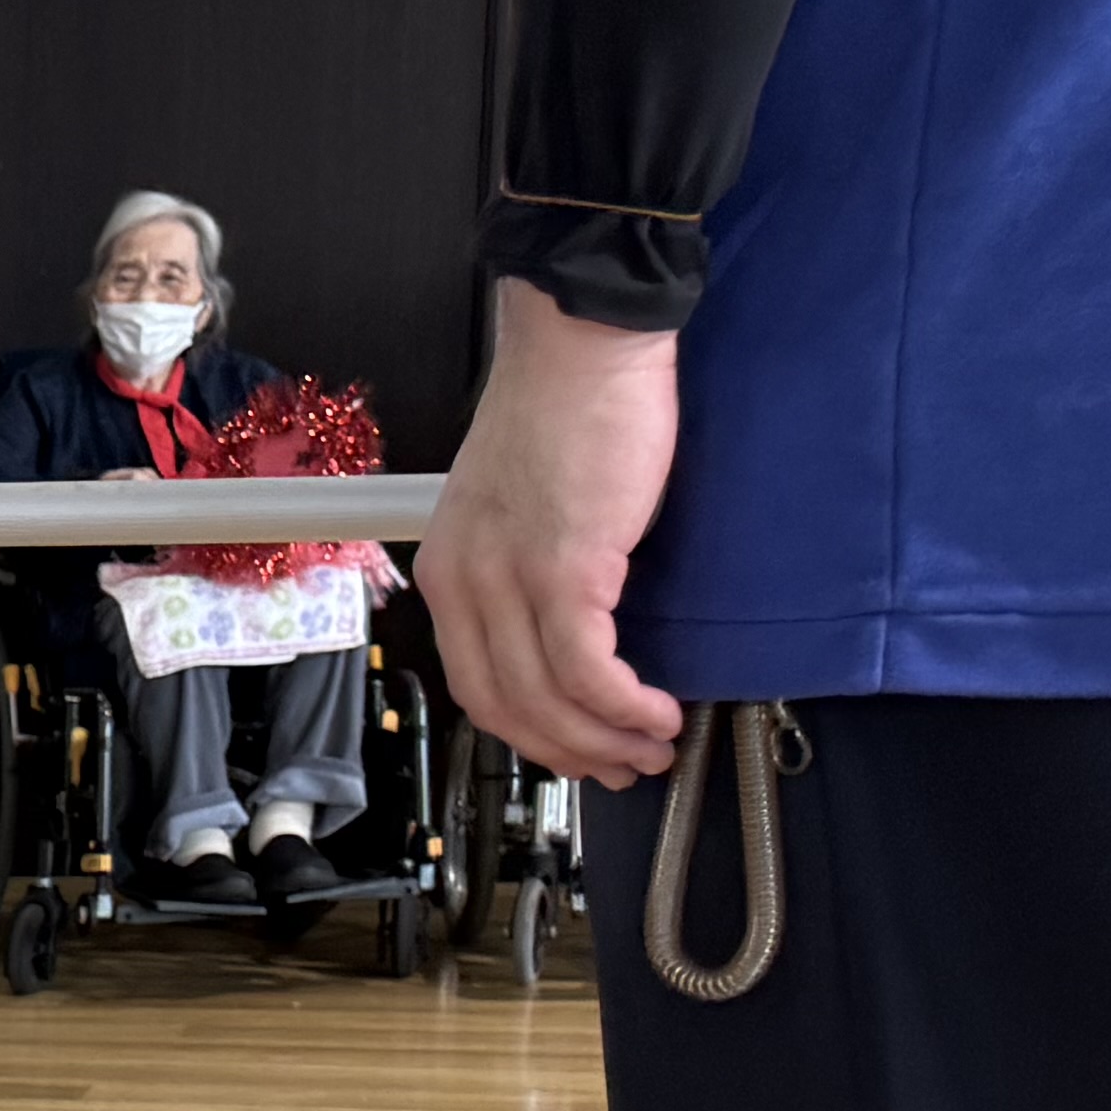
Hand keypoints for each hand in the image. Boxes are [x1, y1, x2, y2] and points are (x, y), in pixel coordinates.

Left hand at [417, 282, 689, 786]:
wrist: (585, 343)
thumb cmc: (570, 409)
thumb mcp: (526, 507)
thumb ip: (534, 569)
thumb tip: (579, 631)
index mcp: (453, 569)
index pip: (476, 682)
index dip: (530, 732)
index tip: (575, 748)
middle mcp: (467, 582)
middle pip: (505, 707)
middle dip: (568, 752)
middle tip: (622, 766)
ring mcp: (510, 579)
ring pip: (547, 700)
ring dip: (607, 739)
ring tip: (653, 746)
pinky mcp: (564, 569)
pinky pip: (587, 669)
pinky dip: (624, 705)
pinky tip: (657, 712)